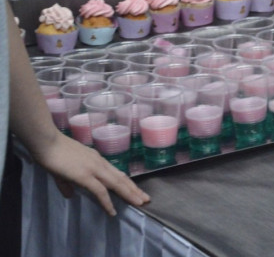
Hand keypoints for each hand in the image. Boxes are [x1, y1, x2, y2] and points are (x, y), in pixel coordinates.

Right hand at [34, 132, 149, 215]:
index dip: (127, 183)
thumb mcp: (63, 170)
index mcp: (97, 160)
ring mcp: (93, 169)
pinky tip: (112, 211)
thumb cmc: (53, 152)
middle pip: (121, 178)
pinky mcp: (84, 175)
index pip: (116, 173)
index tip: (137, 190)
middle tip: (146, 199)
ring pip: (116, 184)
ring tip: (139, 203)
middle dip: (134, 189)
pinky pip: (99, 191)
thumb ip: (67, 183)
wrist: (47, 142)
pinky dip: (107, 202)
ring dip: (128, 194)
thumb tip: (70, 195)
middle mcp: (99, 163)